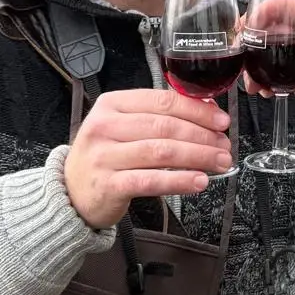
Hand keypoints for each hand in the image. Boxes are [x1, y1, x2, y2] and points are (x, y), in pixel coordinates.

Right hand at [63, 88, 232, 229]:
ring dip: (198, 157)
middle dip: (202, 136)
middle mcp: (105, 127)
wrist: (71, 193)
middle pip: (165, 126)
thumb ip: (157, 116)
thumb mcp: (123, 127)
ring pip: (162, 151)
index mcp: (111, 104)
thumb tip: (205, 108)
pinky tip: (198, 181)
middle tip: (224, 145)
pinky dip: (179, 180)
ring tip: (219, 162)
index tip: (220, 120)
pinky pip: (151, 180)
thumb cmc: (104, 157)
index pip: (162, 101)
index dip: (197, 110)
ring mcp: (104, 156)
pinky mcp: (108, 185)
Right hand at [247, 0, 294, 118]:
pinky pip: (269, 73)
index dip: (268, 7)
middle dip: (251, 37)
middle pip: (269, 26)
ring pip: (265, 50)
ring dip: (252, 63)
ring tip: (250, 81)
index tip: (252, 19)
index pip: (290, 3)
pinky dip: (261, 81)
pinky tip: (261, 92)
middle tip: (240, 50)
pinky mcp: (292, 73)